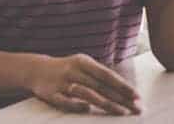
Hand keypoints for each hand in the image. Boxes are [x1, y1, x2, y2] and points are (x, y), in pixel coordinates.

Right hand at [27, 54, 141, 114]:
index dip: (123, 86)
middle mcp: (73, 70)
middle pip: (100, 86)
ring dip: (106, 103)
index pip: (107, 75)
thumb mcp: (82, 66)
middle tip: (136, 109)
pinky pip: (65, 102)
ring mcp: (62, 82)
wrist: (36, 69)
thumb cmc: (67, 69)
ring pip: (87, 93)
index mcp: (83, 62)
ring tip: (121, 112)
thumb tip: (126, 91)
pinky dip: (76, 105)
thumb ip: (100, 76)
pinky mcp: (51, 93)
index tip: (138, 97)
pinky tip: (88, 110)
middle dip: (120, 98)